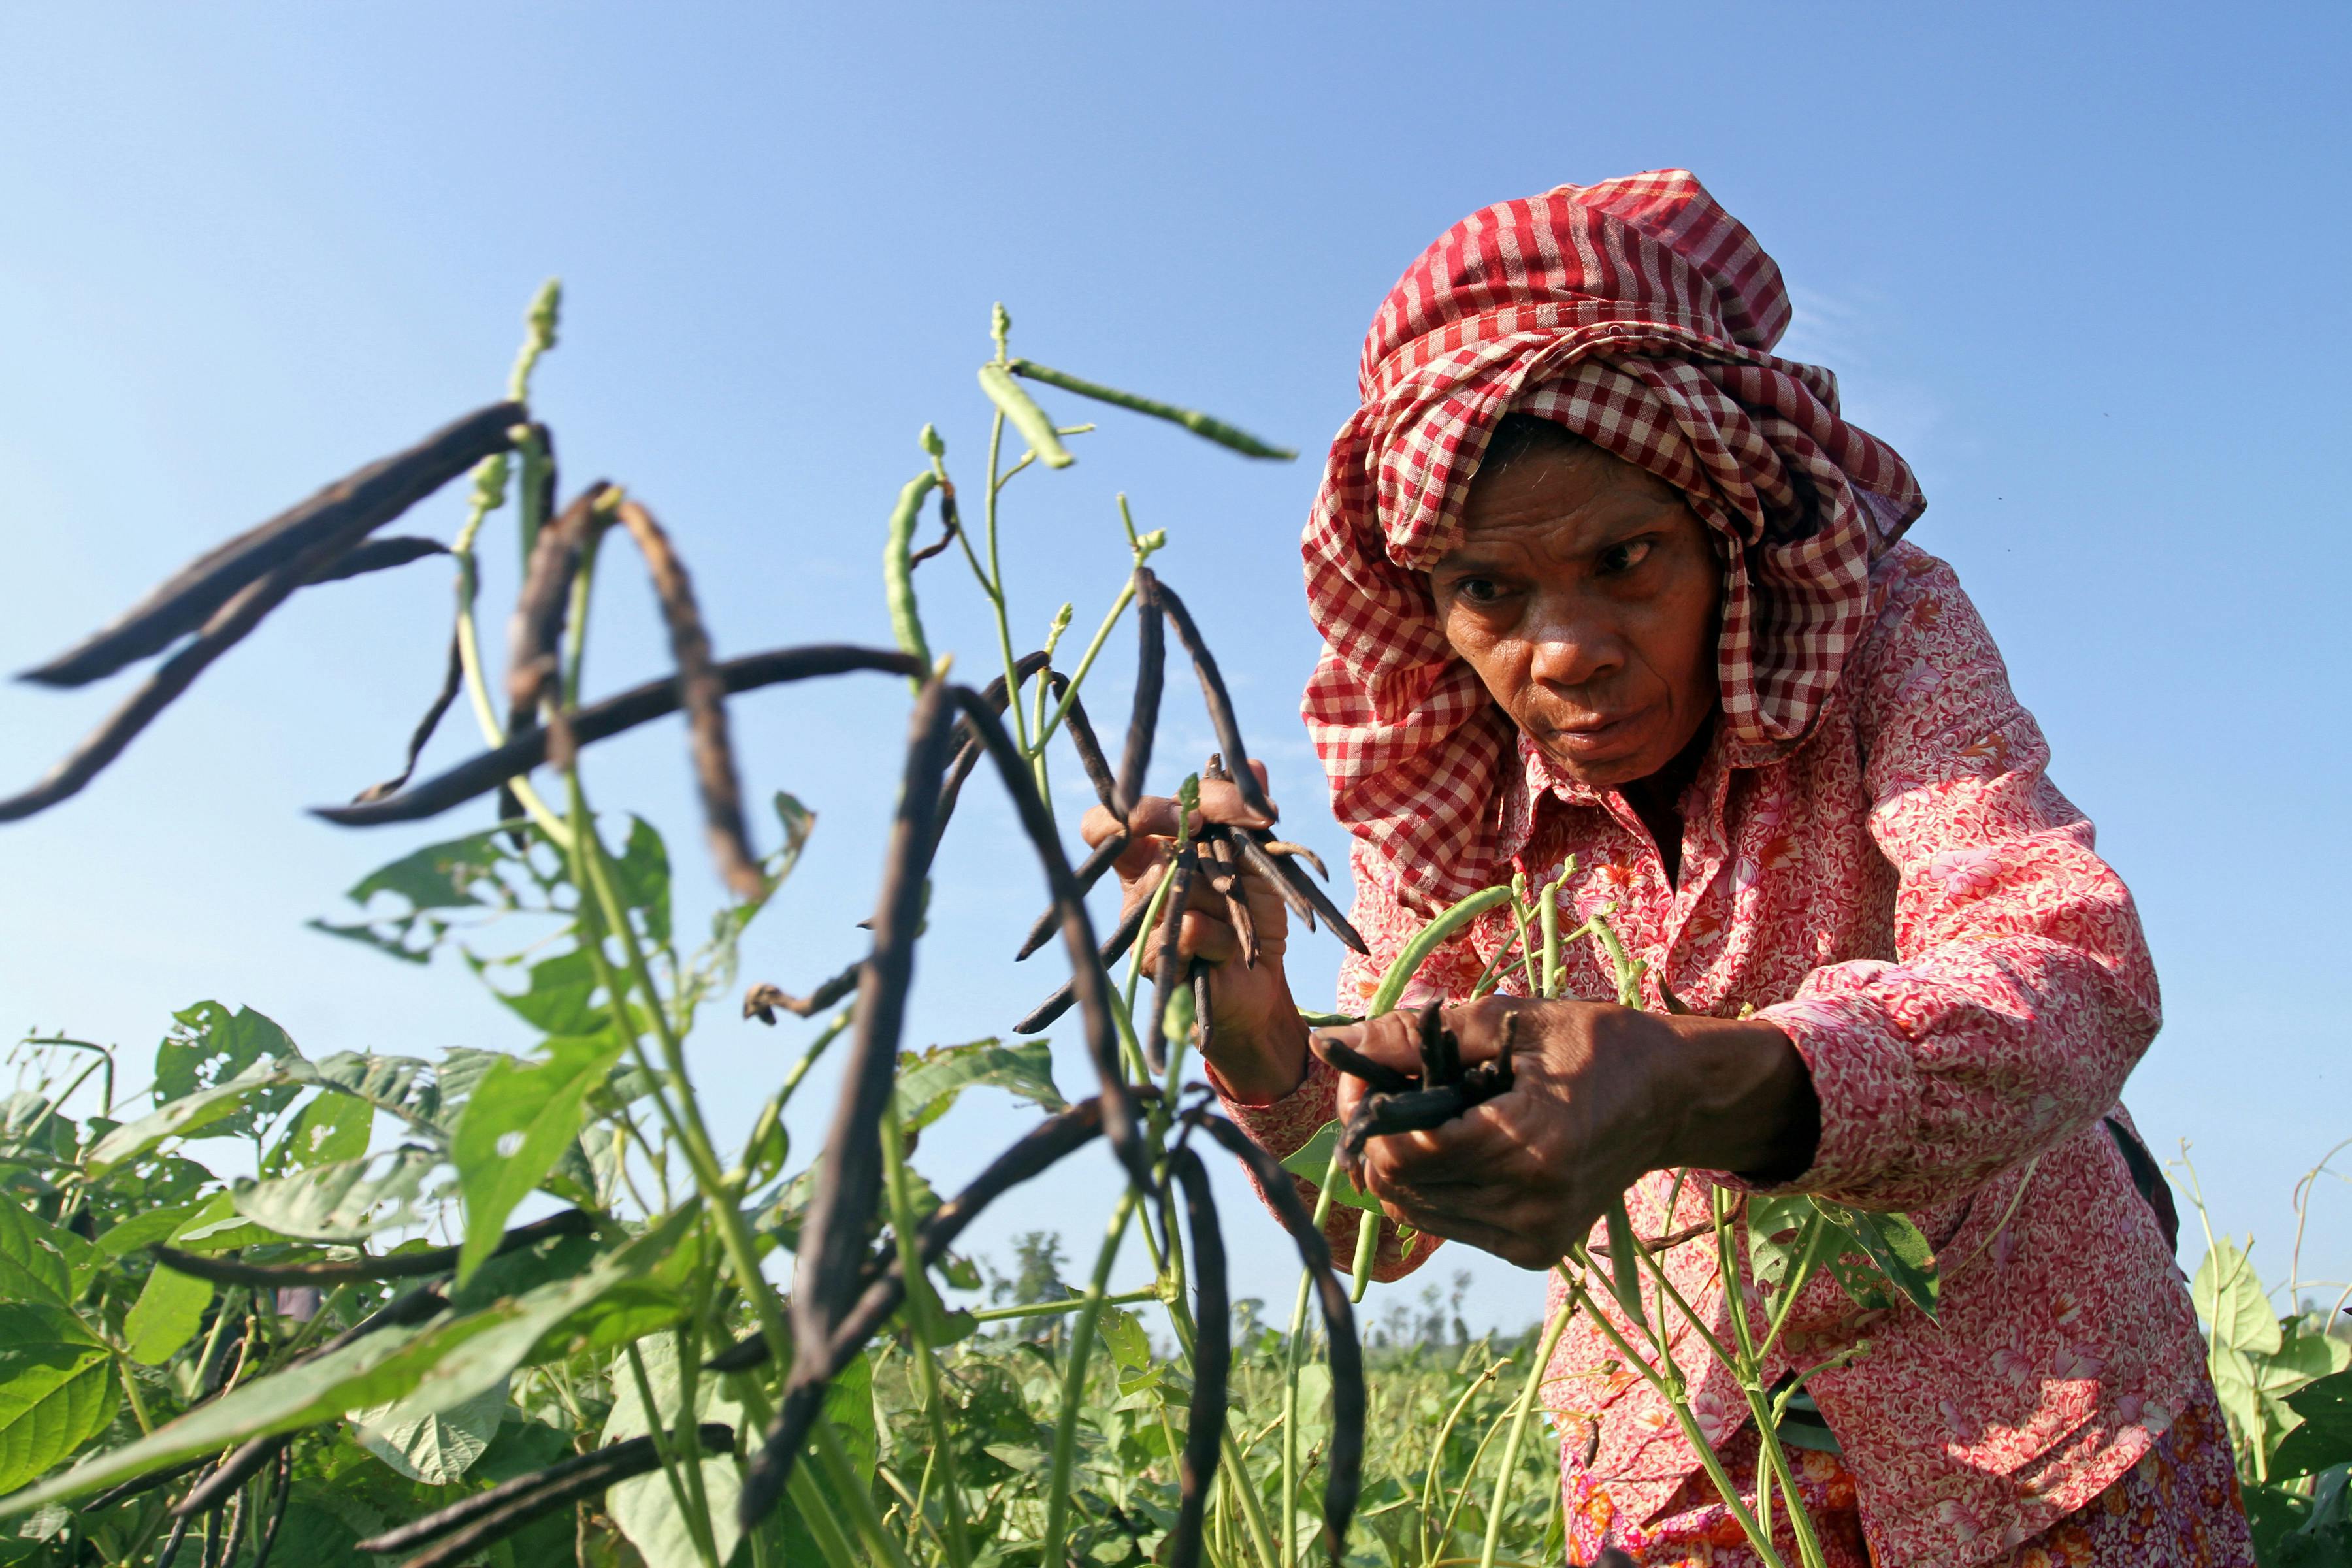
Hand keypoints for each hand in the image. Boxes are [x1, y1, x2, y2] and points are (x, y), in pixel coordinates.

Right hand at [1079, 761, 1308, 1102]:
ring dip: (1221, 892)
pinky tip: (1232, 948)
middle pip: (1135, 836)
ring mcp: (1138, 921)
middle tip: (1222, 837)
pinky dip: (1225, 933)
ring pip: (1170, 881)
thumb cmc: (1252, 912)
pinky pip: (1189, 928)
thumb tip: (1255, 765)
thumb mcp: (1258, 856)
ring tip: (1239, 913)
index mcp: (1150, 849)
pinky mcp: (1151, 960)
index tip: (1197, 810)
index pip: (1109, 819)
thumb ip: (1249, 812)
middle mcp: (1136, 881)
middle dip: (1189, 827)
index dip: (1141, 806)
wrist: (1261, 981)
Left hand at [1322, 996, 1813, 1269]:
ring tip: (1439, 1115)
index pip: (1407, 1153)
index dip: (1367, 1114)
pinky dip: (1438, 1185)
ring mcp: (1534, 1238)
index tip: (1368, 1076)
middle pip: (1401, 1188)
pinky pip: (1449, 1223)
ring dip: (1406, 1163)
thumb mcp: (1506, 1020)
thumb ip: (1414, 1034)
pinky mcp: (1534, 1253)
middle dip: (1380, 1138)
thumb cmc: (1593, 1044)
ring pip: (1416, 1212)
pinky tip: (1465, 1147)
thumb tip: (1331, 1042)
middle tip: (1398, 1090)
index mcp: (1531, 1145)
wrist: (1669, 1099)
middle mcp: (1532, 1206)